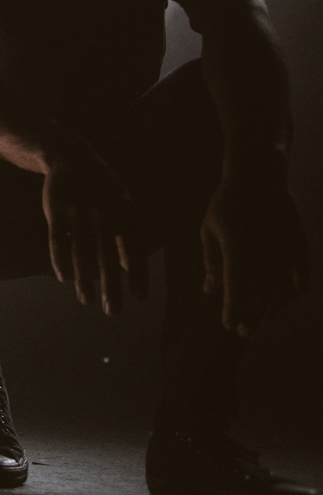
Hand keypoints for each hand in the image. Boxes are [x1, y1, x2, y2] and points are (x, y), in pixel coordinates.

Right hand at [41, 138, 145, 314]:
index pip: (134, 247)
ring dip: (84, 279)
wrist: (71, 157)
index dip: (138, 273)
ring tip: (87, 301)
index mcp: (124, 211)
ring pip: (82, 251)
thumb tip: (130, 269)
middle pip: (107, 255)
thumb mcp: (122, 205)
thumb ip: (127, 235)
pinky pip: (58, 239)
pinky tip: (63, 277)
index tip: (140, 298)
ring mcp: (79, 210)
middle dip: (111, 286)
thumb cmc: (101, 188)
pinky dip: (60, 259)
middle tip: (113, 312)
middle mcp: (103, 211)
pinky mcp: (56, 209)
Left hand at [201, 173, 309, 336]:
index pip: (235, 289)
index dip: (232, 310)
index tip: (228, 326)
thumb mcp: (208, 230)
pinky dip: (292, 294)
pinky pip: (301, 278)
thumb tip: (209, 291)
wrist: (258, 176)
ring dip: (271, 311)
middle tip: (241, 332)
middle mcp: (264, 253)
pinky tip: (282, 303)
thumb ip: (211, 263)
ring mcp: (285, 250)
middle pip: (260, 296)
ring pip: (282, 292)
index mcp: (238, 249)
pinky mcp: (299, 246)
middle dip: (250, 317)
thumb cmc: (225, 203)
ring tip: (259, 322)